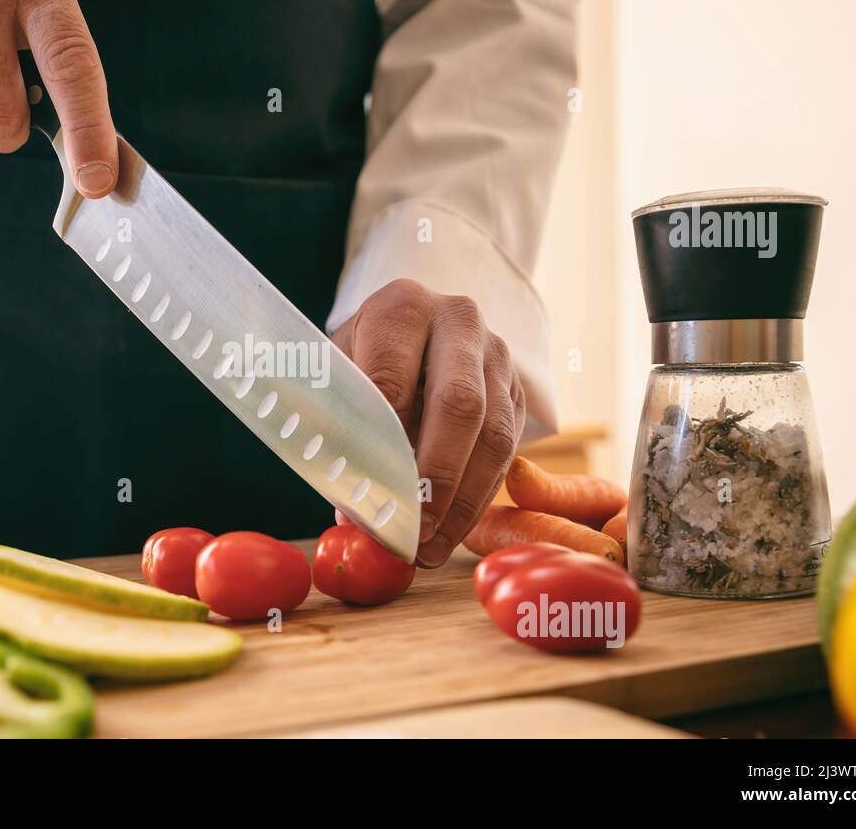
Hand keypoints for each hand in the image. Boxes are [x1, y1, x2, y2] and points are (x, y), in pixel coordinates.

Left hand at [332, 279, 526, 567]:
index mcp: (403, 307)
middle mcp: (459, 321)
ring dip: (462, 500)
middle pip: (458, 403)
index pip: (392, 377)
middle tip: (413, 529)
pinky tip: (450, 534)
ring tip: (430, 548)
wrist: (412, 331)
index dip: (384, 441)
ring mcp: (497, 355)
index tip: (372, 495)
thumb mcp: (339, 374)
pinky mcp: (517, 392)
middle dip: (435, 475)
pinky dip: (478, 498)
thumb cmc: (362, 359)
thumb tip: (353, 515)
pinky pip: (507, 452)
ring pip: (493, 434)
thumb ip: (340, 430)